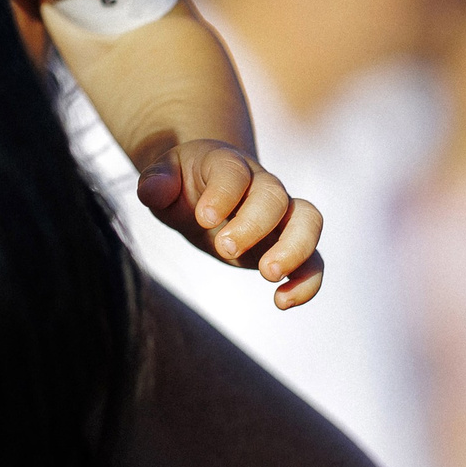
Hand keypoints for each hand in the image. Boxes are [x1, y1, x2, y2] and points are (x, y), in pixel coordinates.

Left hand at [138, 139, 323, 308]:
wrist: (205, 192)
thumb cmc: (182, 184)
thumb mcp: (162, 178)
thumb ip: (156, 182)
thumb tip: (151, 191)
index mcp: (226, 163)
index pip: (233, 172)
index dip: (222, 194)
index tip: (203, 218)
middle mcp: (261, 184)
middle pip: (274, 196)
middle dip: (254, 224)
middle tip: (224, 249)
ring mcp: (280, 214)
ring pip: (309, 221)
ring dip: (295, 249)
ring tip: (268, 274)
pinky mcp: (289, 245)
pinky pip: (314, 259)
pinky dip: (307, 281)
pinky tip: (282, 302)